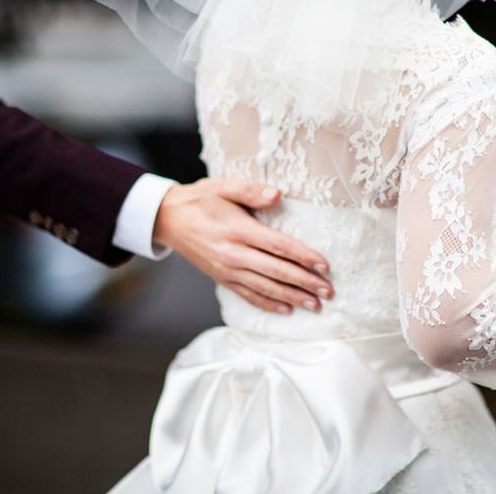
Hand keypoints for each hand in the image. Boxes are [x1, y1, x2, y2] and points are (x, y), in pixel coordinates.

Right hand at [153, 178, 332, 314]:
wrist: (167, 219)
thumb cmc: (201, 200)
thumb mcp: (224, 186)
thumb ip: (252, 191)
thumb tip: (277, 194)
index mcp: (239, 231)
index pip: (279, 246)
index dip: (303, 257)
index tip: (325, 265)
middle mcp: (234, 255)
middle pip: (277, 272)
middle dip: (305, 283)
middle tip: (329, 291)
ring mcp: (227, 270)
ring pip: (265, 288)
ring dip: (292, 297)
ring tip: (315, 304)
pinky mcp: (222, 279)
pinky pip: (248, 295)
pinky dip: (268, 304)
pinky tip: (286, 309)